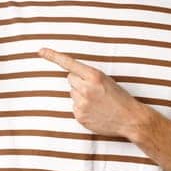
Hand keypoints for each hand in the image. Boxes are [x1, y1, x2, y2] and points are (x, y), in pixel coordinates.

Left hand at [35, 47, 149, 138]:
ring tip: (97, 102)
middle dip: (78, 81)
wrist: (130, 119)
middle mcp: (85, 88)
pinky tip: (95, 111)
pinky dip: (82, 108)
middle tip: (94, 89)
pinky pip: (74, 106)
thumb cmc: (120, 97)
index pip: (69, 63)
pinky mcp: (79, 116)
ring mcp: (81, 103)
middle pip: (70, 78)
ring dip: (81, 95)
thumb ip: (88, 77)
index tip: (40, 51)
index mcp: (94, 76)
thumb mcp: (107, 80)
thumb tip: (70, 78)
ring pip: (72, 93)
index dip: (53, 56)